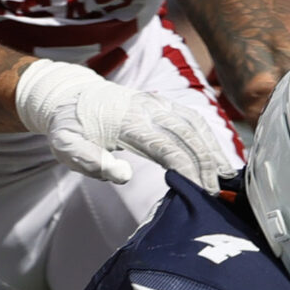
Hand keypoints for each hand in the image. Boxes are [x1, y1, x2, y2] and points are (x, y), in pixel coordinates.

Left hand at [14, 58, 231, 186]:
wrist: (68, 94)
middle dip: (205, 164)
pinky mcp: (161, 104)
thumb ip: (90, 160)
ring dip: (212, 150)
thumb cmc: (69, 126)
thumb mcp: (66, 145)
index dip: (187, 169)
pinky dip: (207, 137)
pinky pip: (191, 118)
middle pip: (187, 136)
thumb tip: (122, 174)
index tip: (199, 191)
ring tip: (224, 177)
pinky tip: (216, 156)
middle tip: (216, 194)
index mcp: (128, 121)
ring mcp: (157, 103)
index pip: (166, 147)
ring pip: (195, 124)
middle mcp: (148, 108)